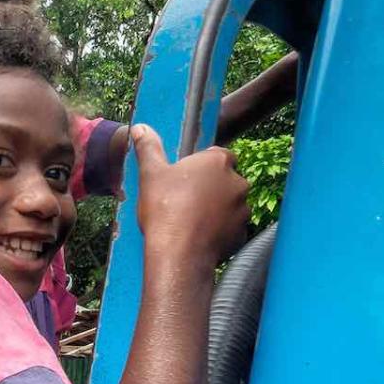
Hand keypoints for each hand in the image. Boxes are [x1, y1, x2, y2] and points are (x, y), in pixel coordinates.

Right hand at [130, 124, 249, 268]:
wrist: (178, 255)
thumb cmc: (165, 210)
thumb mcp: (151, 175)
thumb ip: (149, 148)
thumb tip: (140, 128)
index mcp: (217, 161)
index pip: (218, 155)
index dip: (202, 166)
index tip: (186, 177)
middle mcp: (237, 182)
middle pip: (225, 180)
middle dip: (210, 188)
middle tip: (185, 200)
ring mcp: (243, 209)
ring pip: (229, 204)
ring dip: (216, 209)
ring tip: (190, 221)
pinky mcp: (242, 233)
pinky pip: (231, 227)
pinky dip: (219, 231)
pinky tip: (199, 237)